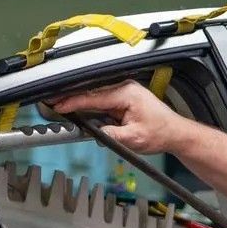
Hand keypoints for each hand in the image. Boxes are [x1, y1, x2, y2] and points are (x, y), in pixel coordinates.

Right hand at [48, 81, 187, 154]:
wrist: (175, 133)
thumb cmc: (160, 133)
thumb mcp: (133, 139)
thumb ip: (111, 135)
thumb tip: (94, 133)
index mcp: (126, 93)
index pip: (94, 97)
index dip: (74, 102)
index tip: (58, 105)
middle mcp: (124, 88)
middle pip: (92, 93)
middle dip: (71, 98)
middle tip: (51, 102)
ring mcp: (124, 92)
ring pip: (95, 96)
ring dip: (78, 101)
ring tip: (59, 105)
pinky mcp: (123, 99)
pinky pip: (101, 101)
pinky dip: (88, 105)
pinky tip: (76, 109)